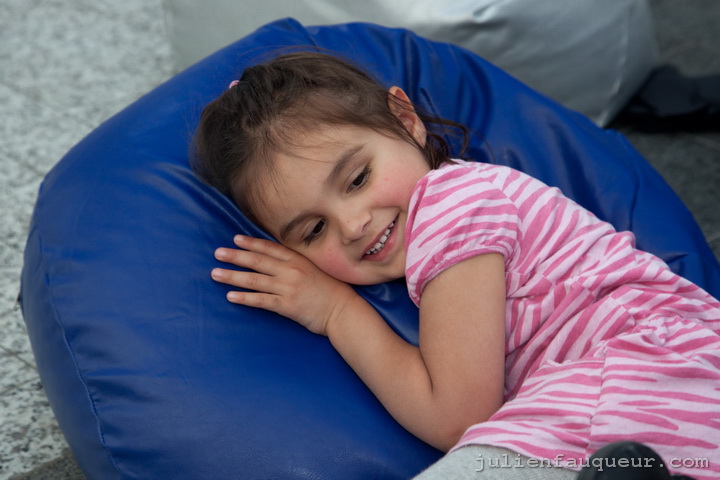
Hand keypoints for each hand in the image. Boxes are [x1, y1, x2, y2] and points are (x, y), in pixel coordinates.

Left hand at [211, 235, 357, 335]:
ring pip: (255, 280)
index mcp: (298, 260)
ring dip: (233, 276)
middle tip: (218, 253)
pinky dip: (244, 298)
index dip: (252, 243)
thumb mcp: (316, 270)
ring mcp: (288, 288)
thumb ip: (298, 264)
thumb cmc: (332, 291)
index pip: (270, 248)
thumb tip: (279, 261)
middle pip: (258, 261)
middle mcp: (291, 271)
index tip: (236, 239)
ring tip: (215, 274)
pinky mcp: (287, 305)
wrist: (344, 311)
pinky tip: (230, 296)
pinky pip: (261, 300)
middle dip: (236, 256)